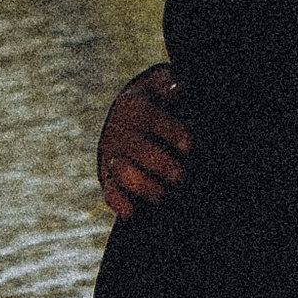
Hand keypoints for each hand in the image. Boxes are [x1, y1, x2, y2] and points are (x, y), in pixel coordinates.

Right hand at [98, 62, 190, 217]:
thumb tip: (179, 87)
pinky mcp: (109, 178)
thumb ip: (170, 85)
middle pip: (137, 149)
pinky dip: (118, 202)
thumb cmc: (156, 103)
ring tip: (164, 195)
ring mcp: (112, 156)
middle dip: (161, 164)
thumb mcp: (160, 87)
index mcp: (133, 106)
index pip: (149, 116)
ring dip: (144, 185)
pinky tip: (131, 212)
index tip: (189, 144)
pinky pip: (110, 191)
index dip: (169, 131)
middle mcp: (118, 131)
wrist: (127, 120)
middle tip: (181, 177)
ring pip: (123, 172)